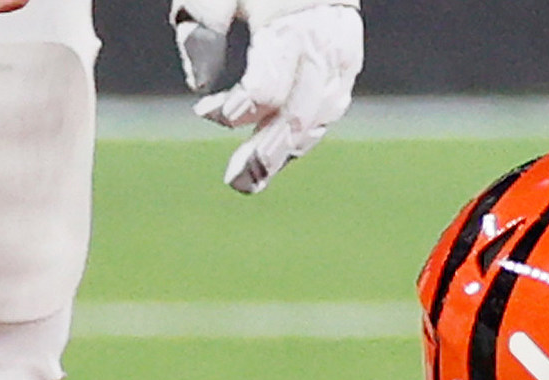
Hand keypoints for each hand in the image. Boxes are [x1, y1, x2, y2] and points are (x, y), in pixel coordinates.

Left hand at [174, 0, 360, 192]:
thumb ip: (201, 32)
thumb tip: (200, 86)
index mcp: (287, 29)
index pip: (263, 93)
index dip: (231, 112)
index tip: (204, 111)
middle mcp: (321, 49)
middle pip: (296, 119)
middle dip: (265, 154)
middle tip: (238, 182)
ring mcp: (341, 56)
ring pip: (318, 118)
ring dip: (288, 151)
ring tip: (256, 175)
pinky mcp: (348, 57)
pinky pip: (332, 105)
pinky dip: (309, 129)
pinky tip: (287, 146)